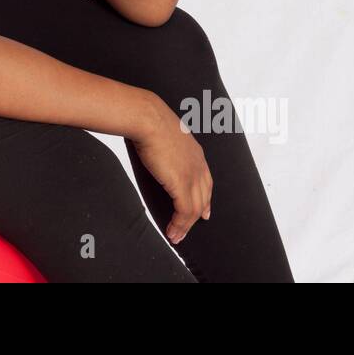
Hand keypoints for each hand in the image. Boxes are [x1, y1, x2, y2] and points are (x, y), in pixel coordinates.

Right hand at [129, 95, 212, 244]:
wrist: (147, 118)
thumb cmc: (149, 120)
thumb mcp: (164, 132)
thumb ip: (165, 143)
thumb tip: (153, 146)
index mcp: (195, 152)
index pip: (206, 180)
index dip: (206, 197)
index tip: (205, 210)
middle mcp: (197, 165)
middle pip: (203, 197)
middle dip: (197, 216)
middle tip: (190, 229)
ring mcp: (191, 175)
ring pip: (195, 208)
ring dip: (185, 226)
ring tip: (176, 236)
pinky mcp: (181, 184)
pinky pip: (185, 211)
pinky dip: (180, 225)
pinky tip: (173, 231)